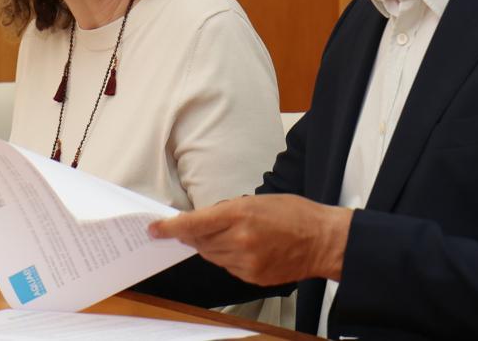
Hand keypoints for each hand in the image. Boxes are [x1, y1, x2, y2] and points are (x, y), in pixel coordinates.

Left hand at [147, 194, 351, 285]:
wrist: (323, 241)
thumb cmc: (294, 214)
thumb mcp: (257, 201)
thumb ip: (227, 211)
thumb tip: (201, 221)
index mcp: (238, 215)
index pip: (193, 224)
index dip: (170, 228)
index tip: (154, 230)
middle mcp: (239, 241)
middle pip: (199, 242)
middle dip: (194, 235)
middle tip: (200, 227)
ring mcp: (246, 262)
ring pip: (212, 256)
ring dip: (212, 246)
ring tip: (232, 236)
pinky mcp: (253, 277)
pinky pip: (228, 267)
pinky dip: (228, 258)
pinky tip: (244, 248)